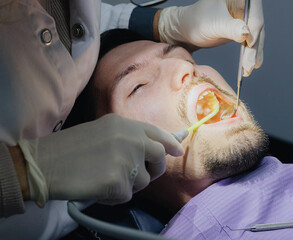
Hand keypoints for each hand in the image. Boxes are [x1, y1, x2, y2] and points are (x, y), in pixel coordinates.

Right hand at [18, 114, 183, 205]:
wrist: (44, 163)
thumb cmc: (68, 148)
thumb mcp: (102, 131)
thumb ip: (128, 137)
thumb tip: (153, 149)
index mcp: (124, 124)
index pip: (156, 133)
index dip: (169, 142)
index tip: (177, 150)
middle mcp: (130, 138)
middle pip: (158, 157)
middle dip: (155, 169)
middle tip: (144, 175)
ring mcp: (126, 159)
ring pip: (143, 180)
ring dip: (128, 185)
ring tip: (105, 180)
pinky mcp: (118, 181)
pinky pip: (126, 195)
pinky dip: (114, 197)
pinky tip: (97, 189)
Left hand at [158, 0, 264, 75]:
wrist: (186, 29)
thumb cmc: (196, 22)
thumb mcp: (213, 25)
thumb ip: (231, 28)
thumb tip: (247, 34)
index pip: (252, 11)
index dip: (253, 27)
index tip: (249, 44)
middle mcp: (244, 4)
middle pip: (256, 24)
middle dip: (254, 45)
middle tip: (250, 64)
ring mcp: (244, 15)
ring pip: (255, 34)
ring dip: (254, 53)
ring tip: (249, 69)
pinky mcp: (242, 26)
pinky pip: (251, 40)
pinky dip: (250, 53)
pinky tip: (250, 65)